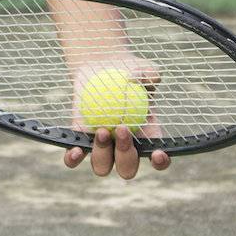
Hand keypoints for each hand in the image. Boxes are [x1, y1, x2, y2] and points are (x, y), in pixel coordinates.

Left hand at [63, 59, 171, 178]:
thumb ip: (149, 73)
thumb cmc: (128, 70)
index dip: (160, 162)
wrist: (101, 67)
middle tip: (122, 129)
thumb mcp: (142, 69)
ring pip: (102, 166)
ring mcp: (102, 148)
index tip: (158, 153)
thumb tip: (144, 78)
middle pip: (127, 168)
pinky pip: (75, 157)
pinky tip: (75, 150)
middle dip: (126, 155)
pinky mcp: (80, 141)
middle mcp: (125, 149)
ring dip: (102, 154)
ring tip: (101, 131)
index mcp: (146, 137)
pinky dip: (74, 158)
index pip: (157, 158)